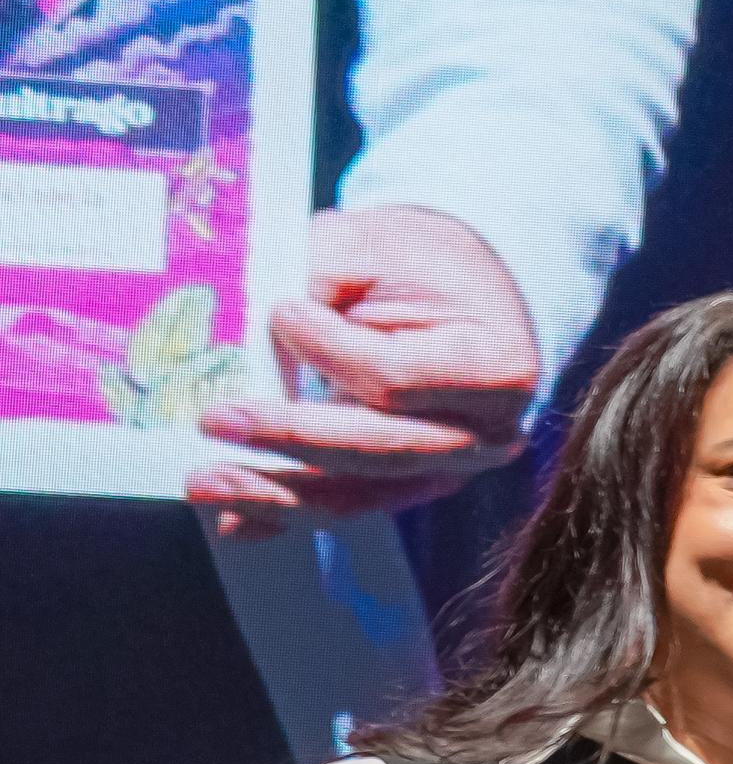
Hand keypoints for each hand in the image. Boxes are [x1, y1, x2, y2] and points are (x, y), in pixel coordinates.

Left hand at [188, 206, 539, 534]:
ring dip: (275, 493)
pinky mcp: (411, 483)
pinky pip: (347, 503)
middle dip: (290, 437)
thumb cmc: (423, 263)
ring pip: (359, 492)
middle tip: (214, 420)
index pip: (396, 380)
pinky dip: (286, 513)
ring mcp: (451, 468)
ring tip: (204, 481)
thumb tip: (264, 326)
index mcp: (496, 368)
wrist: (460, 291)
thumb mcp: (377, 244)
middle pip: (379, 449)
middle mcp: (487, 435)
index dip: (329, 353)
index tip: (281, 312)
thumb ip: (325, 274)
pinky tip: (237, 519)